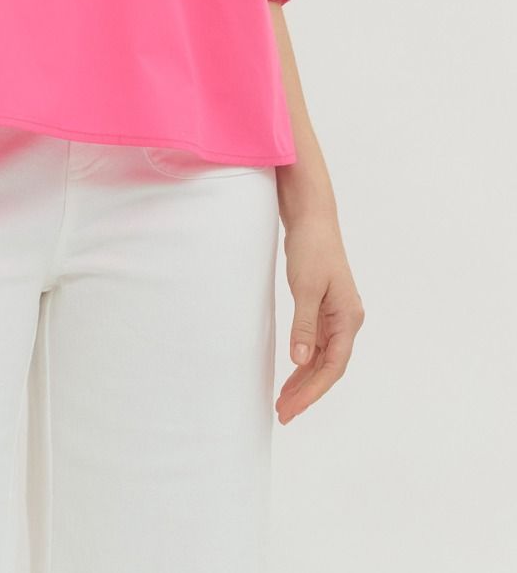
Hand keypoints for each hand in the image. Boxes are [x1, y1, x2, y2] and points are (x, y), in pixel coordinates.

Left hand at [276, 213, 364, 423]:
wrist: (312, 218)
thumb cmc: (312, 248)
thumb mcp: (305, 287)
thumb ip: (304, 326)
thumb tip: (301, 361)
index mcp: (349, 318)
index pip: (333, 366)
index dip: (313, 391)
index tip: (292, 408)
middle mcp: (347, 320)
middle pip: (329, 367)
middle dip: (307, 392)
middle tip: (283, 413)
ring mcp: (337, 316)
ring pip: (322, 358)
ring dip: (304, 380)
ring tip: (283, 402)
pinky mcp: (324, 309)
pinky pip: (316, 345)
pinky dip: (303, 362)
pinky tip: (291, 375)